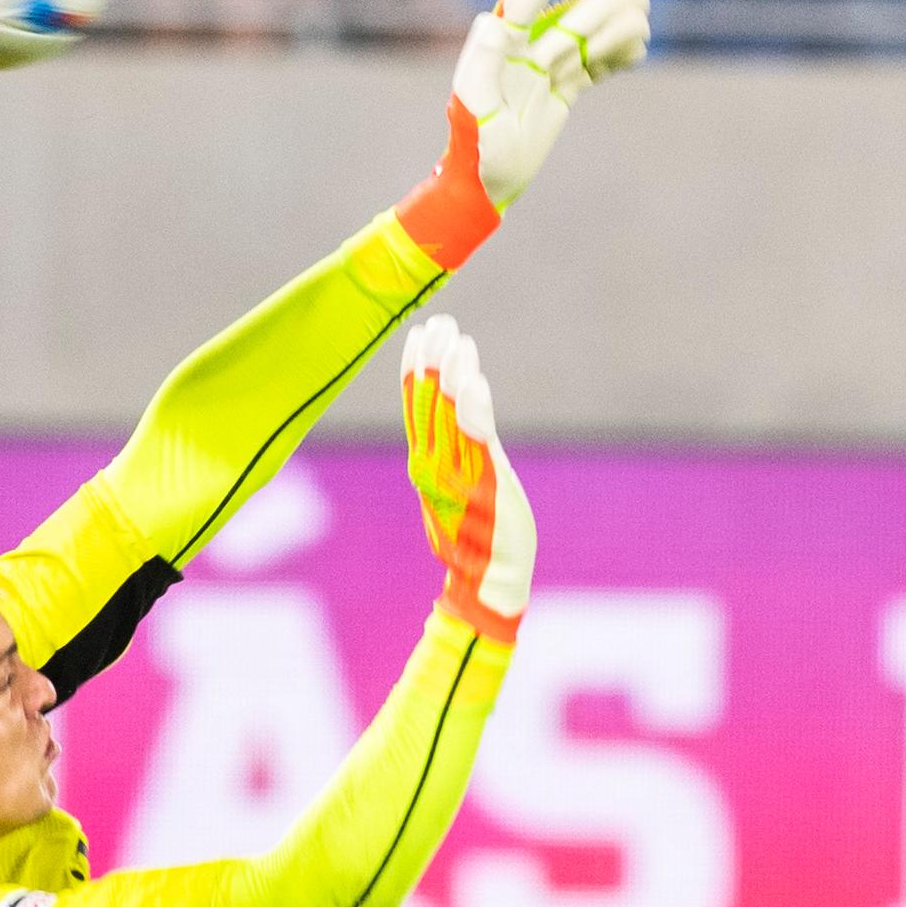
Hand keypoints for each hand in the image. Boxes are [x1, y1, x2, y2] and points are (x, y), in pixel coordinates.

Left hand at [393, 0, 650, 269]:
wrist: (485, 183)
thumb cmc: (474, 150)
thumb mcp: (472, 114)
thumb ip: (479, 67)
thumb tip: (492, 21)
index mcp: (500, 49)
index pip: (521, 2)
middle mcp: (526, 48)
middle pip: (576, 12)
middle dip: (594, 20)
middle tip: (578, 58)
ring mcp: (549, 64)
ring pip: (596, 29)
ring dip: (618, 32)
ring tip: (625, 52)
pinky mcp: (565, 84)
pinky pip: (600, 59)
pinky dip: (621, 53)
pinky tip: (634, 57)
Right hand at [401, 314, 533, 641]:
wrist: (491, 583)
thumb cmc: (477, 540)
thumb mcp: (455, 491)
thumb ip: (452, 455)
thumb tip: (453, 421)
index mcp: (423, 466)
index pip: (414, 408)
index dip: (414, 369)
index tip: (418, 334)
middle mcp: (432, 467)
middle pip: (427, 404)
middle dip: (433, 360)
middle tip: (439, 323)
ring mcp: (455, 476)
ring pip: (447, 415)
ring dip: (451, 372)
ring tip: (456, 337)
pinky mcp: (482, 485)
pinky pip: (474, 439)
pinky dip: (471, 408)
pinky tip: (472, 380)